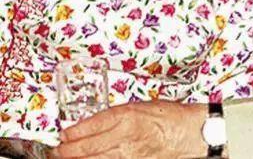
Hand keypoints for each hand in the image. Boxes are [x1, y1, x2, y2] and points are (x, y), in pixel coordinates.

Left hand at [53, 100, 206, 157]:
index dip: (74, 131)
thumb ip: (119, 114)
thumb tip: (97, 122)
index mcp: (128, 116)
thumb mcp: (141, 106)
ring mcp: (129, 155)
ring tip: (66, 157)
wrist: (189, 133)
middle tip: (57, 149)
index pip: (92, 125)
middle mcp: (125, 137)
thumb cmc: (169, 116)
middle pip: (88, 147)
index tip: (64, 133)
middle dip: (68, 150)